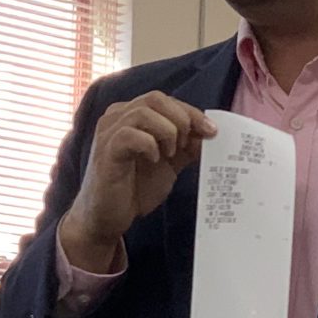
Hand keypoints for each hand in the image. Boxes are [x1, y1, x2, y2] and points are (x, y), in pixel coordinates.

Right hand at [60, 93, 215, 272]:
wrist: (108, 218)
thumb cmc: (134, 188)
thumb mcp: (168, 164)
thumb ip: (186, 147)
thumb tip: (209, 134)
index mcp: (131, 116)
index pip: (165, 101)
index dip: (191, 112)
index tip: (211, 130)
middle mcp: (117, 118)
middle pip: (155, 99)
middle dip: (181, 118)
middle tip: (189, 143)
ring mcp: (108, 133)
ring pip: (143, 112)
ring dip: (167, 131)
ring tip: (171, 154)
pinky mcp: (106, 151)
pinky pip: (129, 135)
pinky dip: (149, 145)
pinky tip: (155, 160)